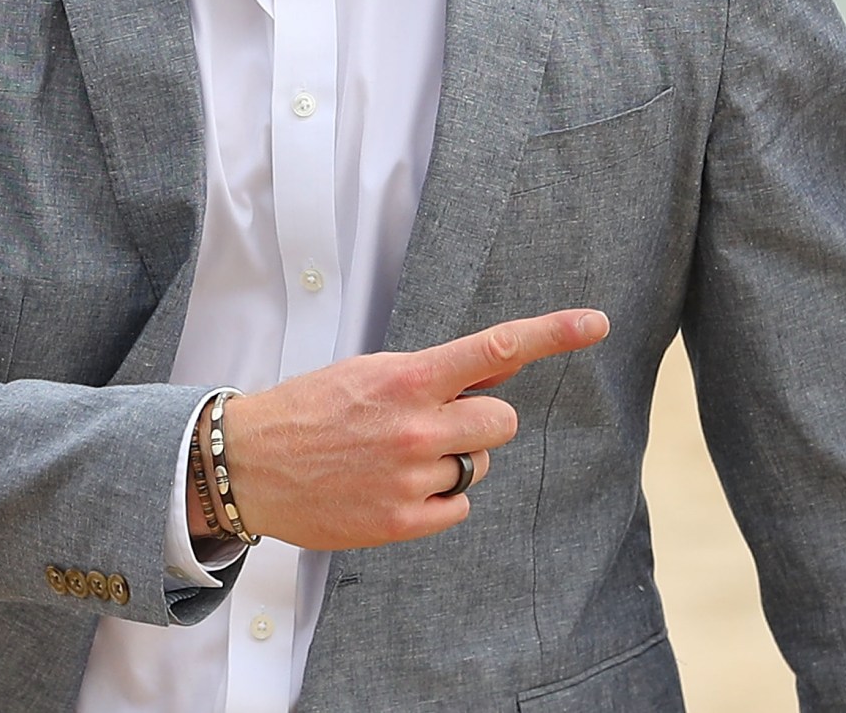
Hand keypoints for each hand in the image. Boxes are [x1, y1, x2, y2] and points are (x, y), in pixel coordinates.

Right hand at [206, 308, 609, 550]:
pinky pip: (459, 506)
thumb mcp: (376, 371)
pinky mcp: (401, 522)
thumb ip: (444, 371)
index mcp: (409, 378)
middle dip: (480, 421)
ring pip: (480, 465)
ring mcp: (410, 477)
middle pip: (501, 421)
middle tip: (436, 423)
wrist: (249, 465)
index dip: (553, 332)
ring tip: (398, 456)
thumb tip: (508, 359)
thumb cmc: (315, 409)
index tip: (596, 323)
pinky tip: (394, 488)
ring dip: (454, 459)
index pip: (496, 347)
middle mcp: (417, 426)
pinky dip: (439, 498)